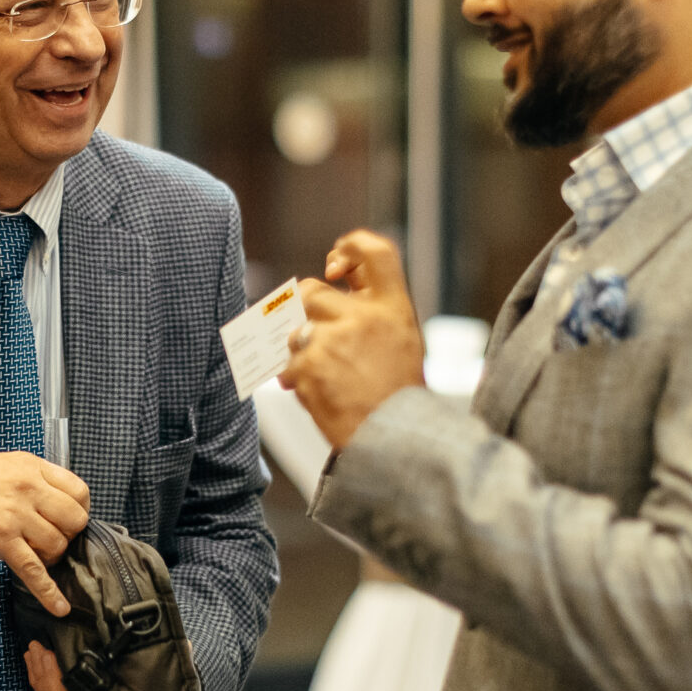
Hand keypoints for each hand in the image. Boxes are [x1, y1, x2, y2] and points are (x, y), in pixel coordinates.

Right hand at [0, 453, 89, 614]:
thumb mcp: (8, 464)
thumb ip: (39, 479)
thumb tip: (65, 504)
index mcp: (32, 467)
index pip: (79, 491)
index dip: (80, 509)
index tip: (70, 518)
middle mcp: (27, 488)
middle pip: (74, 520)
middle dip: (69, 534)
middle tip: (53, 536)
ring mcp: (15, 515)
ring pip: (57, 545)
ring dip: (51, 556)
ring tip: (34, 551)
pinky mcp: (1, 540)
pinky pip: (33, 570)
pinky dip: (48, 592)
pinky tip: (59, 606)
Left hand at [279, 229, 427, 447]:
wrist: (394, 441)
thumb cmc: (397, 397)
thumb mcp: (403, 342)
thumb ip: (372, 315)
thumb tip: (328, 292)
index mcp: (393, 308)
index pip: (376, 252)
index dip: (350, 248)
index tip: (333, 265)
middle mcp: (364, 317)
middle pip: (312, 290)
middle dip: (305, 314)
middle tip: (317, 341)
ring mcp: (334, 340)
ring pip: (295, 331)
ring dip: (299, 352)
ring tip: (322, 377)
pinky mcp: (310, 366)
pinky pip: (288, 364)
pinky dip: (295, 380)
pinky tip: (315, 395)